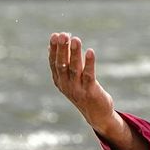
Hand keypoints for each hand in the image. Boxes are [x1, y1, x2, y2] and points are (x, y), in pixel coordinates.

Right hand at [47, 32, 149, 149]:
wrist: (97, 114)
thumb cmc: (83, 92)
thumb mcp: (70, 79)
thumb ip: (63, 64)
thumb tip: (52, 47)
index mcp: (59, 81)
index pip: (54, 63)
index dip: (54, 49)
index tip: (55, 35)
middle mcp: (66, 85)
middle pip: (62, 64)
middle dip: (62, 49)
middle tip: (63, 35)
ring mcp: (77, 89)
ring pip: (74, 68)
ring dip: (74, 53)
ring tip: (75, 39)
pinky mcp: (90, 91)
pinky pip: (89, 75)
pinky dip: (89, 63)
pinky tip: (90, 51)